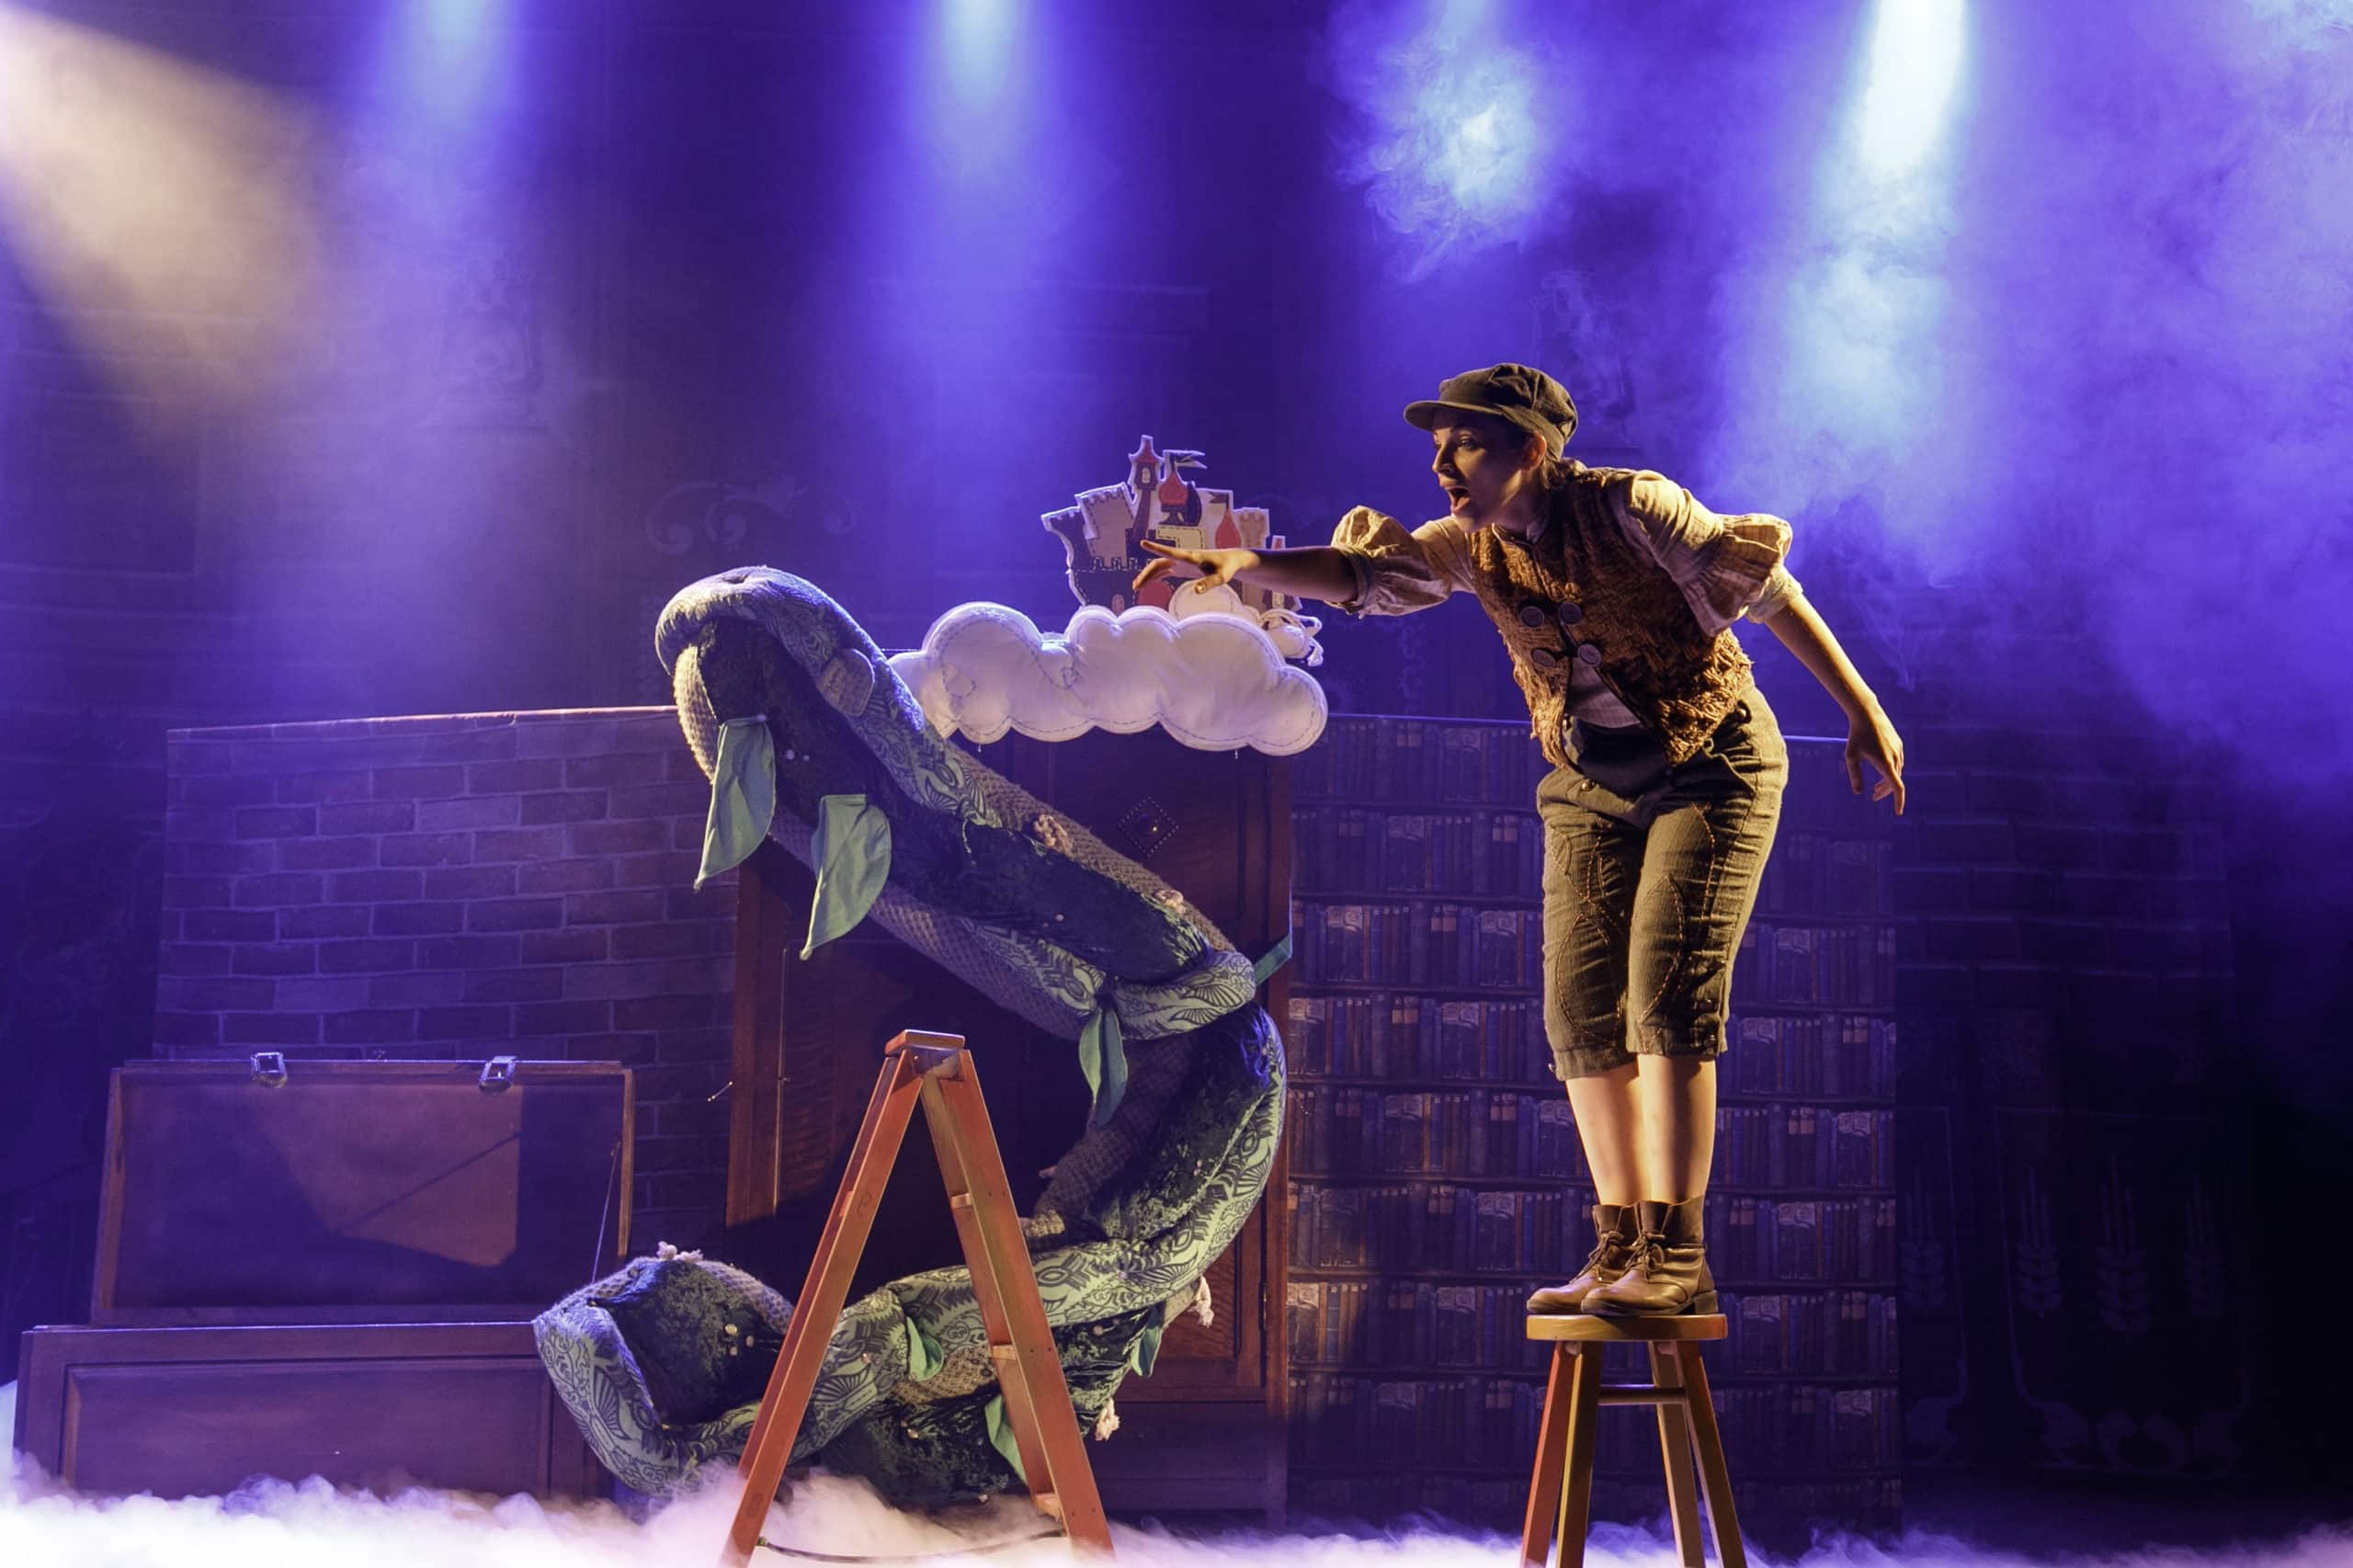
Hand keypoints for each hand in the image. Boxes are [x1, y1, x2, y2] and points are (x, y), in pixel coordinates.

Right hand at [1133, 539, 1258, 596]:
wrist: (1230, 560)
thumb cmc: (1227, 568)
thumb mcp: (1221, 578)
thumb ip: (1208, 583)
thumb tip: (1196, 591)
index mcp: (1191, 557)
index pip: (1171, 552)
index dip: (1156, 548)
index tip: (1143, 543)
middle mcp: (1183, 557)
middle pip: (1159, 562)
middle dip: (1146, 573)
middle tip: (1135, 586)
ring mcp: (1181, 562)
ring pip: (1159, 566)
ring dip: (1147, 575)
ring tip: (1136, 587)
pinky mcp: (1182, 567)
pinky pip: (1164, 571)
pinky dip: (1154, 577)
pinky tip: (1146, 585)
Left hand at [1846, 706, 1905, 813]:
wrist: (1867, 713)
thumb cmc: (1856, 736)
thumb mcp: (1851, 757)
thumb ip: (1855, 776)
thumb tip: (1858, 793)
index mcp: (1885, 763)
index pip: (1896, 788)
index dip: (1898, 801)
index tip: (1897, 812)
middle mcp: (1895, 758)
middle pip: (1894, 781)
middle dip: (1884, 791)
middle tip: (1873, 796)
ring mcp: (1898, 750)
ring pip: (1896, 771)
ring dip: (1887, 781)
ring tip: (1875, 787)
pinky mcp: (1898, 744)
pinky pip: (1897, 761)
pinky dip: (1890, 770)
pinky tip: (1882, 770)